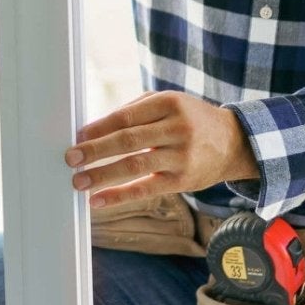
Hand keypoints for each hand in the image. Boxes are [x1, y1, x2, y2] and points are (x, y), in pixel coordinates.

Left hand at [64, 91, 260, 210]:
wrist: (234, 142)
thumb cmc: (191, 120)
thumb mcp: (169, 104)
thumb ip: (135, 111)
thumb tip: (93, 128)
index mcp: (169, 104)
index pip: (126, 117)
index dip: (99, 127)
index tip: (77, 136)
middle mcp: (176, 129)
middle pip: (128, 140)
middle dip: (95, 150)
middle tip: (70, 158)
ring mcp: (181, 156)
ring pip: (134, 166)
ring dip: (102, 175)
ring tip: (79, 181)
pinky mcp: (183, 180)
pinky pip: (146, 189)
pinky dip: (120, 196)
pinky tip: (99, 200)